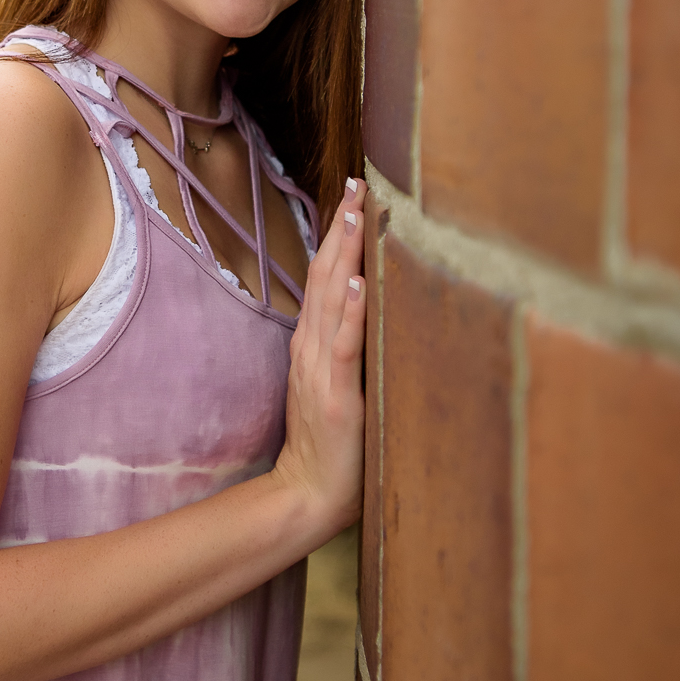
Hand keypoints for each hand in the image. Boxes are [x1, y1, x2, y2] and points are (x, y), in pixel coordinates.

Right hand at [273, 177, 366, 535]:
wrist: (309, 496)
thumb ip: (345, 351)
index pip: (323, 278)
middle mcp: (311, 349)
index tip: (350, 196)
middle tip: (354, 185)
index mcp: (311, 345)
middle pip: (324, 277)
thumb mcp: (335, 386)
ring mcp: (320, 371)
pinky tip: (358, 282)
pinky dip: (350, 312)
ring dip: (344, 254)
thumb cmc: (333, 446)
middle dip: (340, 229)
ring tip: (354, 214)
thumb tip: (370, 312)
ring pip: (331, 300)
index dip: (335, 236)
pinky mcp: (334, 397)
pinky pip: (343, 347)